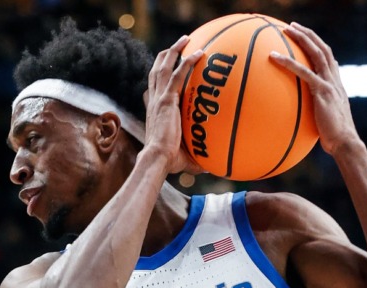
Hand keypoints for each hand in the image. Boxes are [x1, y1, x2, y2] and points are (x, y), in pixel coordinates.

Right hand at [144, 36, 204, 174]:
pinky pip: (177, 74)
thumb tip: (215, 168)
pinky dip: (187, 61)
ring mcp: (159, 99)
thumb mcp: (185, 158)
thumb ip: (198, 158)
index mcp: (154, 113)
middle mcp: (154, 102)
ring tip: (185, 39)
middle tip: (177, 46)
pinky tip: (198, 52)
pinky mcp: (166, 100)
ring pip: (163, 67)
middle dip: (165, 57)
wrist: (157, 159)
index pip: (151, 93)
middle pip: (156, 72)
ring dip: (174, 51)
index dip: (156, 81)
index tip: (162, 73)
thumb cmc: (168, 163)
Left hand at [270, 22, 359, 155]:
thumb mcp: (323, 120)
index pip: (327, 59)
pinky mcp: (322, 91)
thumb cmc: (332, 138)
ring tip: (286, 30)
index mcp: (335, 84)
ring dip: (301, 39)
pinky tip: (274, 57)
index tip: (305, 38)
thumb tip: (300, 117)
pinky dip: (288, 63)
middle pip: (322, 49)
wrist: (344, 142)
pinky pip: (303, 72)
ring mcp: (329, 84)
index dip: (317, 46)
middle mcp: (334, 80)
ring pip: (316, 53)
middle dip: (308, 35)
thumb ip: (315, 112)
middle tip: (292, 26)